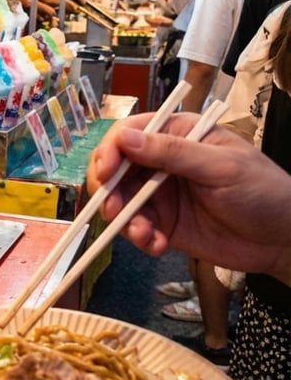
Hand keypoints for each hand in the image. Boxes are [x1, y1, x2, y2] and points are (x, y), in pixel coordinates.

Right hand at [88, 113, 290, 284]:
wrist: (284, 240)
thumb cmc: (263, 191)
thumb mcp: (220, 167)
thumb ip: (172, 153)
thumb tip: (125, 139)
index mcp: (177, 134)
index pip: (129, 134)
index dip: (111, 151)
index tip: (106, 172)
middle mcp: (161, 161)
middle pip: (115, 168)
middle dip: (109, 190)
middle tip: (113, 210)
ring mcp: (159, 193)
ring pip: (119, 200)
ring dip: (124, 219)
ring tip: (144, 234)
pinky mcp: (162, 223)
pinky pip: (136, 228)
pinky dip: (140, 238)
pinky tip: (158, 246)